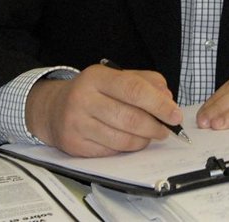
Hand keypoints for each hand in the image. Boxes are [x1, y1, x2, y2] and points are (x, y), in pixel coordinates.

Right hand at [25, 64, 182, 156]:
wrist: (53, 108)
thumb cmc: (93, 91)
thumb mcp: (116, 77)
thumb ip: (145, 82)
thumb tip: (167, 99)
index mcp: (97, 77)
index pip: (134, 90)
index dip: (159, 104)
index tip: (175, 114)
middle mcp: (83, 98)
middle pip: (130, 118)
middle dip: (155, 126)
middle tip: (166, 129)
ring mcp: (76, 123)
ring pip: (122, 139)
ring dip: (143, 140)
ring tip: (150, 135)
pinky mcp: (74, 145)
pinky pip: (111, 152)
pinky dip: (126, 149)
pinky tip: (130, 141)